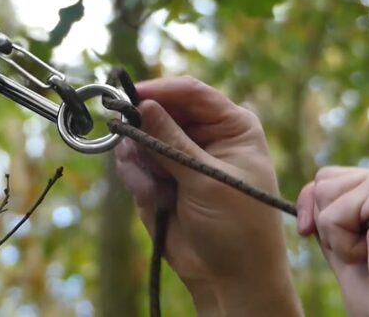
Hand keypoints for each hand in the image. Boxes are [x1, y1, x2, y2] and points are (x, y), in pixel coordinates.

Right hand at [115, 77, 300, 315]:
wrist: (229, 277)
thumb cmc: (237, 226)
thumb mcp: (206, 179)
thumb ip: (171, 141)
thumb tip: (142, 105)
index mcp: (231, 125)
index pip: (191, 93)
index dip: (160, 91)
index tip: (130, 97)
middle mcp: (204, 134)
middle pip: (160, 111)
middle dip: (143, 131)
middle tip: (133, 149)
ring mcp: (179, 156)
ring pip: (141, 138)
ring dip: (141, 163)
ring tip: (155, 191)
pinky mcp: (159, 178)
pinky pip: (134, 165)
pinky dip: (137, 180)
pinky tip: (155, 200)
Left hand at [297, 167, 368, 316]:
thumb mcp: (354, 250)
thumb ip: (336, 222)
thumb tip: (307, 201)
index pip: (335, 179)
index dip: (316, 208)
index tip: (307, 232)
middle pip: (325, 180)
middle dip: (327, 221)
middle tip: (363, 251)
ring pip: (324, 192)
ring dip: (338, 235)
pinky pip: (334, 215)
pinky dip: (344, 245)